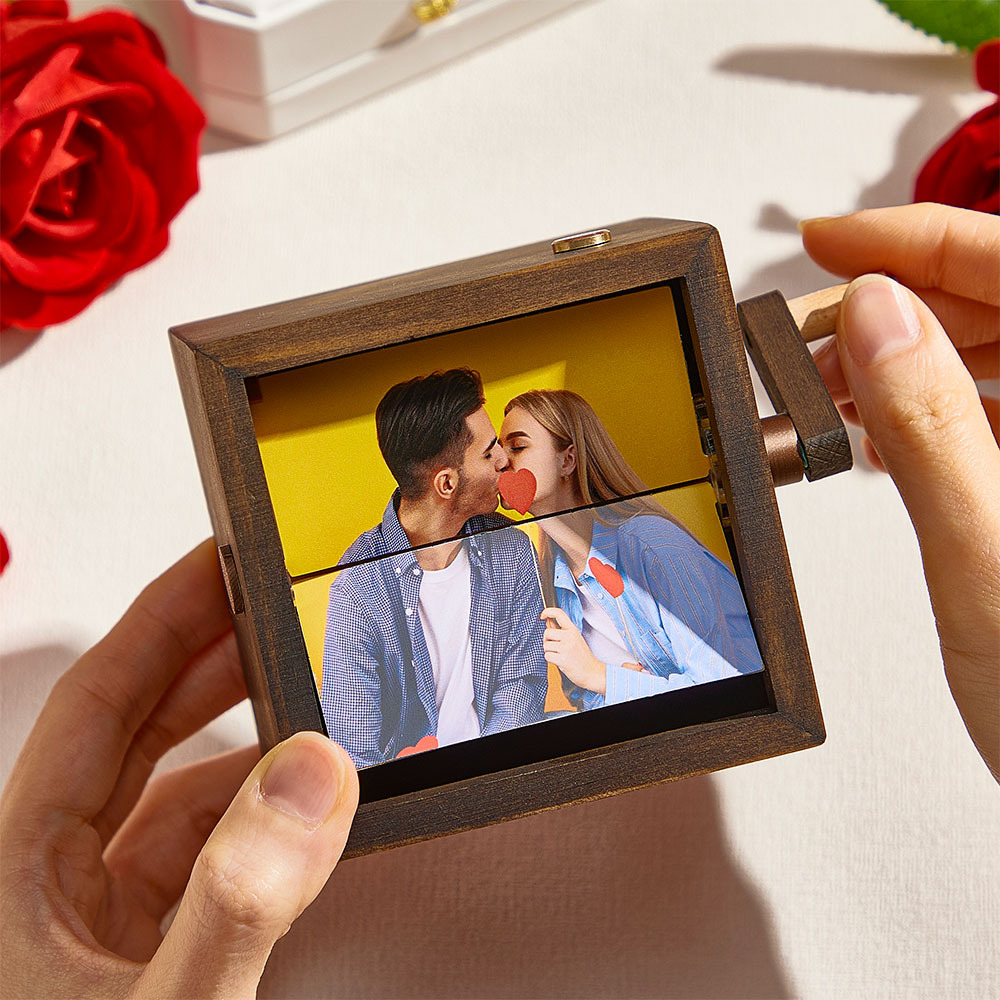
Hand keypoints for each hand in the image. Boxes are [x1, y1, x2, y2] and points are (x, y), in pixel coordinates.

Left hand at [0, 541, 358, 998]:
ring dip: (244, 750)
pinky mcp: (139, 969)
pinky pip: (203, 866)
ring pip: (174, 804)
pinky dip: (254, 828)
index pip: (94, 705)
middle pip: (134, 738)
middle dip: (212, 667)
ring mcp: (95, 934)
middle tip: (274, 616)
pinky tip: (297, 815)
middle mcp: (51, 893)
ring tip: (304, 708)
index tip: (218, 566)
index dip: (158, 622)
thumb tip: (310, 776)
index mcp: (19, 877)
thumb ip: (236, 898)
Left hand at [540, 606, 606, 693]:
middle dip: (547, 640)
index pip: (559, 613)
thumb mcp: (574, 639)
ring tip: (560, 655)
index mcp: (573, 630)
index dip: (548, 611)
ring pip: (545, 645)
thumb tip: (548, 621)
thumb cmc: (582, 657)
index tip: (543, 615)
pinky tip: (560, 661)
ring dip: (549, 651)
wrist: (592, 672)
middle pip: (547, 632)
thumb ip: (560, 630)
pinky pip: (547, 656)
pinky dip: (551, 660)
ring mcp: (566, 647)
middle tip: (555, 647)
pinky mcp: (562, 659)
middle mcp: (570, 636)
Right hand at [801, 204, 998, 781]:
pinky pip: (995, 414)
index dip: (918, 237)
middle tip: (811, 332)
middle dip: (898, 304)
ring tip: (834, 387)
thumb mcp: (985, 553)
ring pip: (998, 358)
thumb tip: (873, 316)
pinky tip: (886, 434)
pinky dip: (933, 411)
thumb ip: (930, 421)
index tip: (834, 240)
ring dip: (909, 360)